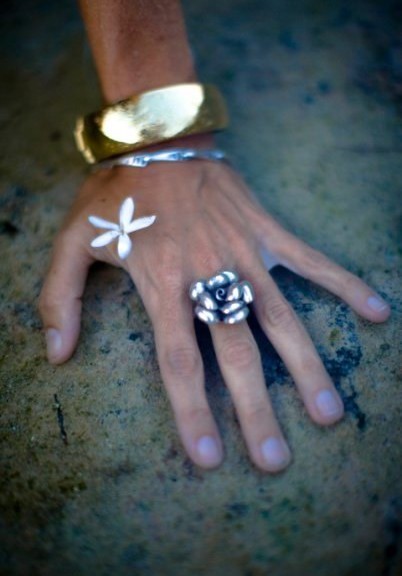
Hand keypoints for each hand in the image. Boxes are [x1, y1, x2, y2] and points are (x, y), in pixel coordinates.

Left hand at [39, 157, 389, 471]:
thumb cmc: (117, 193)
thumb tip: (56, 356)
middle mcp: (209, 276)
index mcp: (162, 284)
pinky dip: (343, 285)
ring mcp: (244, 254)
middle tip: (275, 459)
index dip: (193, 410)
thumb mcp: (73, 240)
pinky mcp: (267, 232)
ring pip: (280, 319)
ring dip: (304, 367)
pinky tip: (376, 312)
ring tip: (329, 412)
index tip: (209, 457)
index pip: (179, 361)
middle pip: (235, 352)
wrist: (158, 138)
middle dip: (255, 409)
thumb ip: (61, 298)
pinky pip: (312, 262)